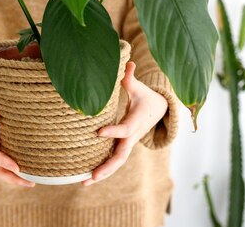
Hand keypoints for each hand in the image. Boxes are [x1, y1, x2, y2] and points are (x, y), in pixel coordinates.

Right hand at [0, 81, 34, 187]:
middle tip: (30, 183)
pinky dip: (17, 169)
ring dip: (15, 177)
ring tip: (33, 182)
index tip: (17, 167)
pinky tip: (32, 170)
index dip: (3, 162)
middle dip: (11, 178)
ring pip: (0, 168)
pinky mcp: (2, 144)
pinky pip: (7, 160)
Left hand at [82, 61, 167, 186]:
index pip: (124, 129)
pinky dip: (102, 171)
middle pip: (121, 155)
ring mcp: (128, 144)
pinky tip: (86, 178)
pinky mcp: (123, 147)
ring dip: (102, 174)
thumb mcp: (139, 88)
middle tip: (92, 175)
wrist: (160, 111)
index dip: (113, 131)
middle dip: (107, 166)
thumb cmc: (146, 97)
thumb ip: (130, 78)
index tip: (98, 132)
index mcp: (135, 122)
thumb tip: (128, 62)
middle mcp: (132, 136)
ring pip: (116, 163)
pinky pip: (113, 161)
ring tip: (84, 182)